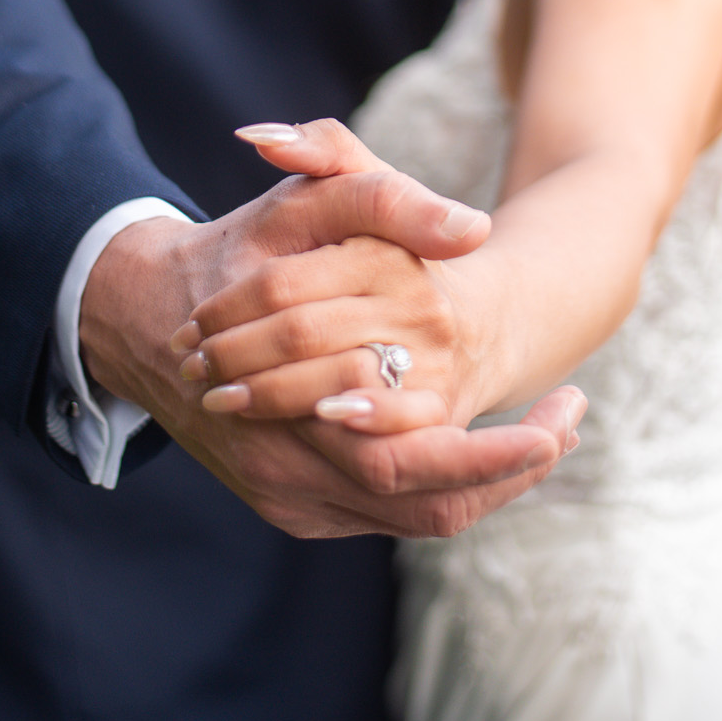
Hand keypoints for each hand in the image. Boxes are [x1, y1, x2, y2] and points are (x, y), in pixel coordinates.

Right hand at [79, 133, 582, 539]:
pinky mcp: (295, 507)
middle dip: (511, 472)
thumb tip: (472, 228)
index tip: (564, 421)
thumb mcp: (303, 207)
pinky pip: (389, 512)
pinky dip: (447, 480)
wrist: (148, 318)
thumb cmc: (238, 252)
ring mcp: (292, 499)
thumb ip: (383, 202)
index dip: (496, 456)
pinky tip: (494, 439)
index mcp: (298, 407)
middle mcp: (293, 475)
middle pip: (428, 508)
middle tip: (573, 416)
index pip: (417, 465)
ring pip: (415, 518)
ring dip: (491, 482)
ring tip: (555, 426)